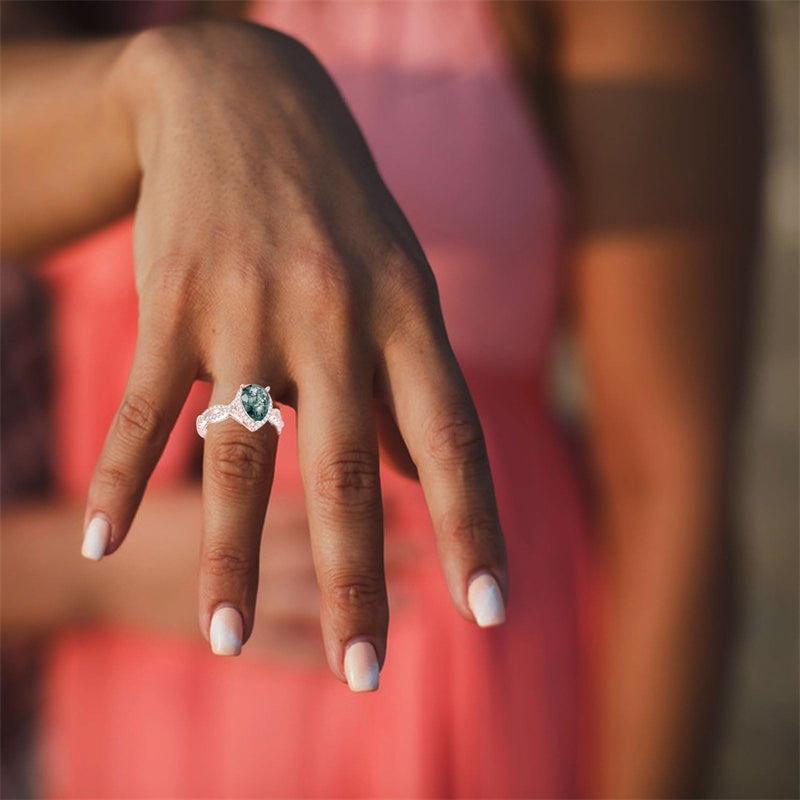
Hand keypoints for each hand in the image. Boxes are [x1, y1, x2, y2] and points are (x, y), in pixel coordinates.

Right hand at [82, 20, 506, 689]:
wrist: (242, 101)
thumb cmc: (336, 213)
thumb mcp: (397, 287)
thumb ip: (409, 389)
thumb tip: (424, 486)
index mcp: (406, 314)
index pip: (453, 439)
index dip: (476, 526)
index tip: (491, 612)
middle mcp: (335, 316)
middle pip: (348, 470)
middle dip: (356, 579)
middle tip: (369, 671)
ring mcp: (249, 307)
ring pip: (239, 455)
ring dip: (231, 560)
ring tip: (224, 642)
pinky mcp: (172, 300)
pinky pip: (145, 403)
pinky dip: (119, 475)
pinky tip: (101, 539)